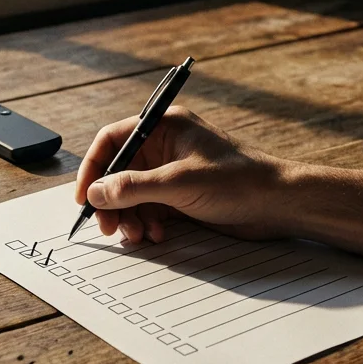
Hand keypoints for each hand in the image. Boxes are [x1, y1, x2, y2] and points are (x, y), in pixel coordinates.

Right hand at [74, 106, 291, 243]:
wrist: (278, 203)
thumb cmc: (236, 180)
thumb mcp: (178, 183)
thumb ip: (132, 187)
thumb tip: (95, 193)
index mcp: (164, 127)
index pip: (112, 140)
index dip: (93, 168)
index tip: (84, 197)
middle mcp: (166, 147)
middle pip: (119, 171)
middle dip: (111, 201)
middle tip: (108, 227)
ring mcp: (173, 172)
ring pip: (133, 194)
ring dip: (129, 216)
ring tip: (138, 235)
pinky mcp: (182, 196)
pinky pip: (150, 208)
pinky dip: (148, 223)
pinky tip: (157, 235)